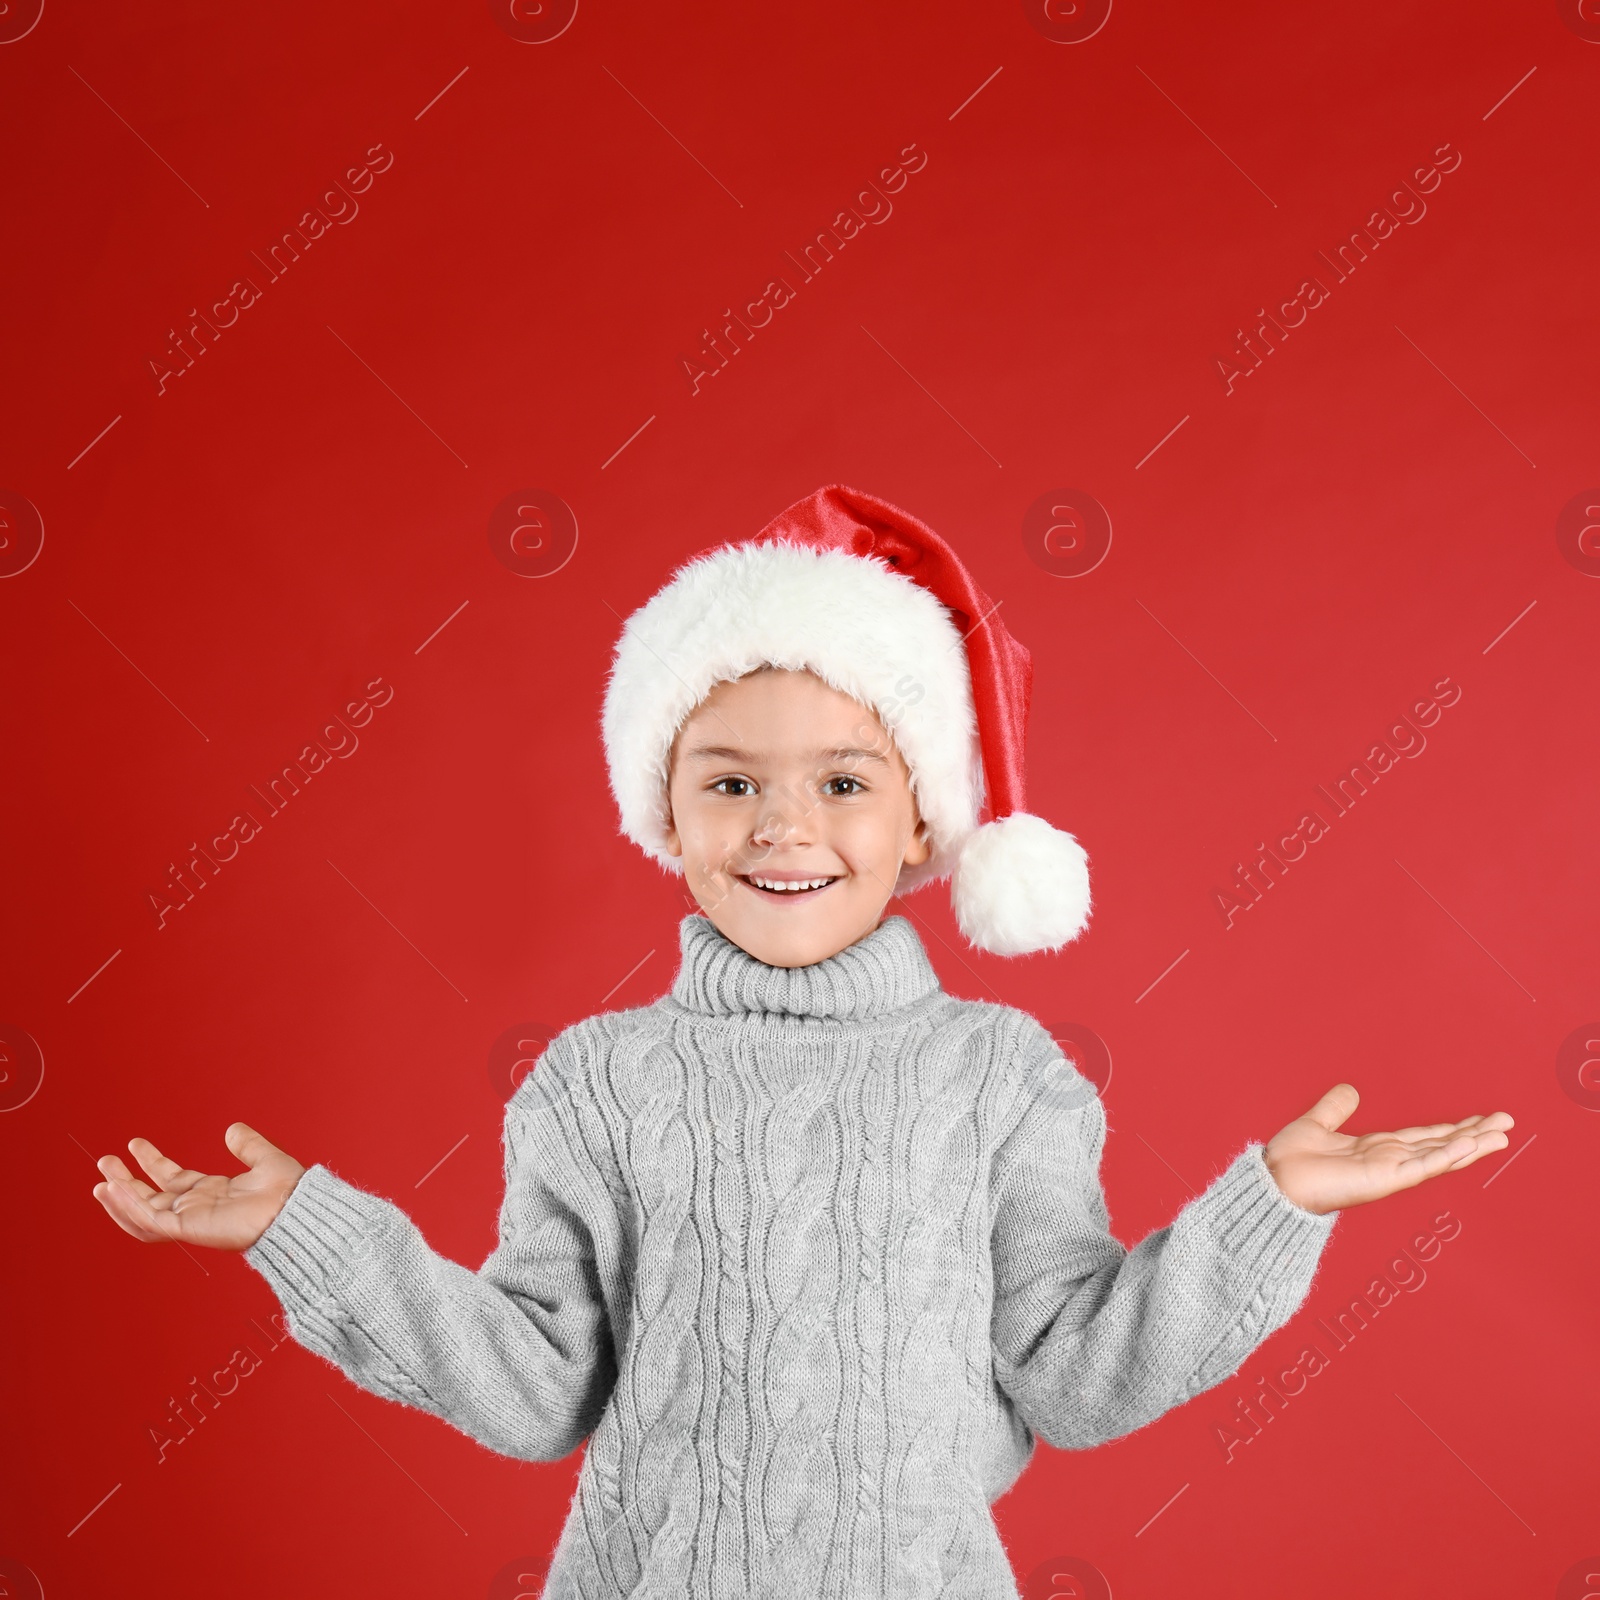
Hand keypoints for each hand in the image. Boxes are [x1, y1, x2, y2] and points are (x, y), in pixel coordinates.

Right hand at [93, 1123, 305, 1250]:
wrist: (295, 1209)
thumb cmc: (289, 1191)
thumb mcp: (264, 1158)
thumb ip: (247, 1145)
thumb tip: (232, 1129)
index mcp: (212, 1193)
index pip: (172, 1179)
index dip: (152, 1162)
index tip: (134, 1144)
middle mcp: (197, 1208)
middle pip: (151, 1197)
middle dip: (126, 1181)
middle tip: (105, 1161)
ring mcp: (191, 1219)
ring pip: (144, 1213)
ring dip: (121, 1198)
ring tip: (102, 1179)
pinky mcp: (188, 1227)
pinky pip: (150, 1219)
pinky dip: (130, 1206)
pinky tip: (115, 1189)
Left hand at [1262, 1084, 1513, 1215]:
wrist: (1274, 1181)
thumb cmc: (1291, 1160)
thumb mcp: (1317, 1124)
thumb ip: (1335, 1108)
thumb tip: (1351, 1090)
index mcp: (1377, 1149)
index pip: (1424, 1138)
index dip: (1452, 1128)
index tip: (1481, 1120)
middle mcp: (1389, 1161)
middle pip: (1441, 1145)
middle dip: (1474, 1135)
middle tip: (1507, 1122)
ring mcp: (1390, 1172)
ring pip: (1440, 1156)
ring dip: (1471, 1145)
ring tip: (1502, 1134)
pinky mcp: (1384, 1179)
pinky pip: (1421, 1166)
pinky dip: (1446, 1156)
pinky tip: (1470, 1145)